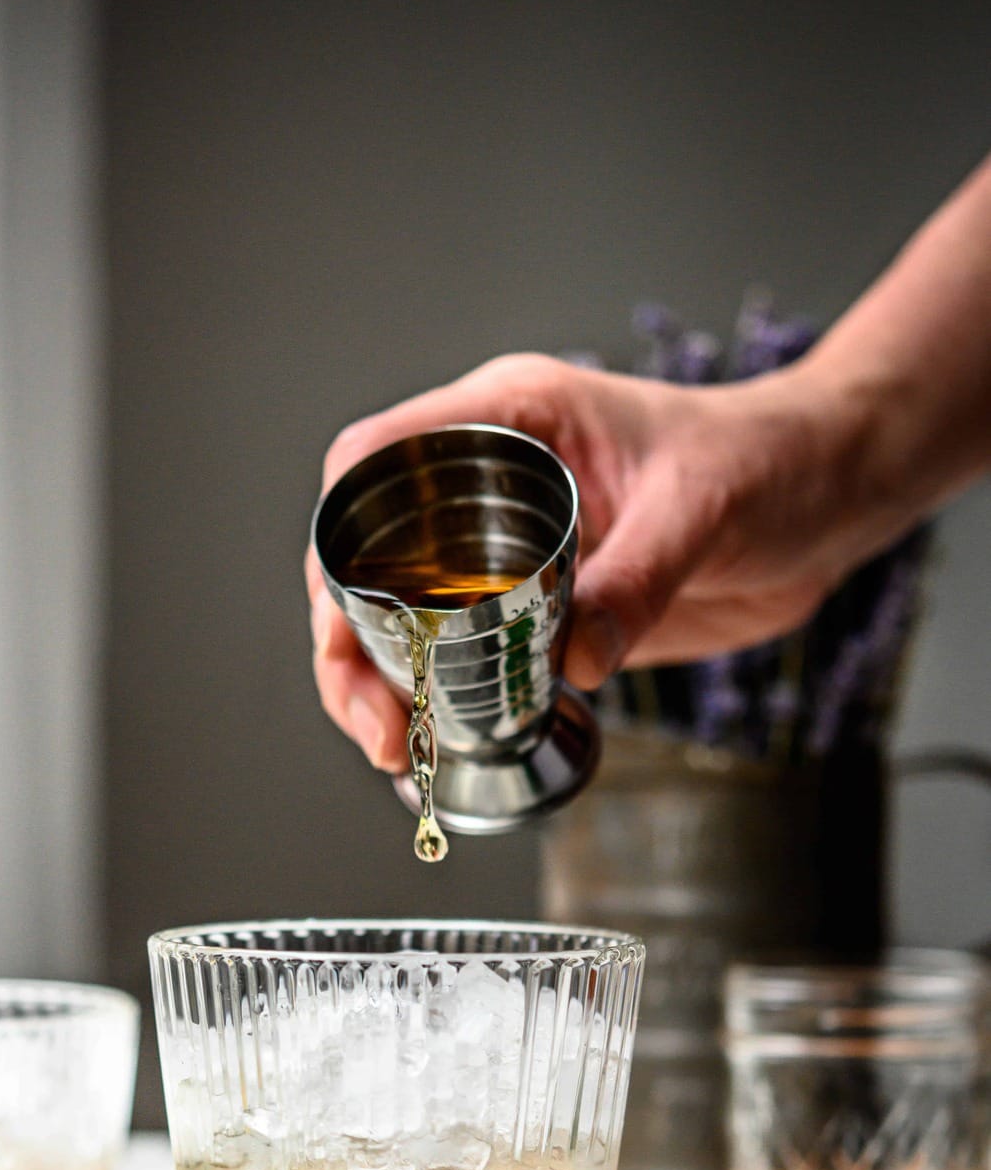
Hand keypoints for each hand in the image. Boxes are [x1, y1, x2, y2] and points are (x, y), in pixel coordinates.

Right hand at [305, 350, 870, 771]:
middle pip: (365, 556)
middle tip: (376, 718)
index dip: (340, 530)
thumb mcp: (703, 510)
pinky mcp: (535, 608)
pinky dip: (436, 702)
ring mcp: (506, 550)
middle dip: (347, 641)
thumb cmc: (771, 463)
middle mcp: (488, 484)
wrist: (828, 501)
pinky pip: (460, 655)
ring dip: (380, 684)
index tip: (341, 607)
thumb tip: (573, 662)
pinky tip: (431, 747)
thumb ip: (638, 580)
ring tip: (393, 749)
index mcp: (510, 419)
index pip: (378, 457)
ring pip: (398, 615)